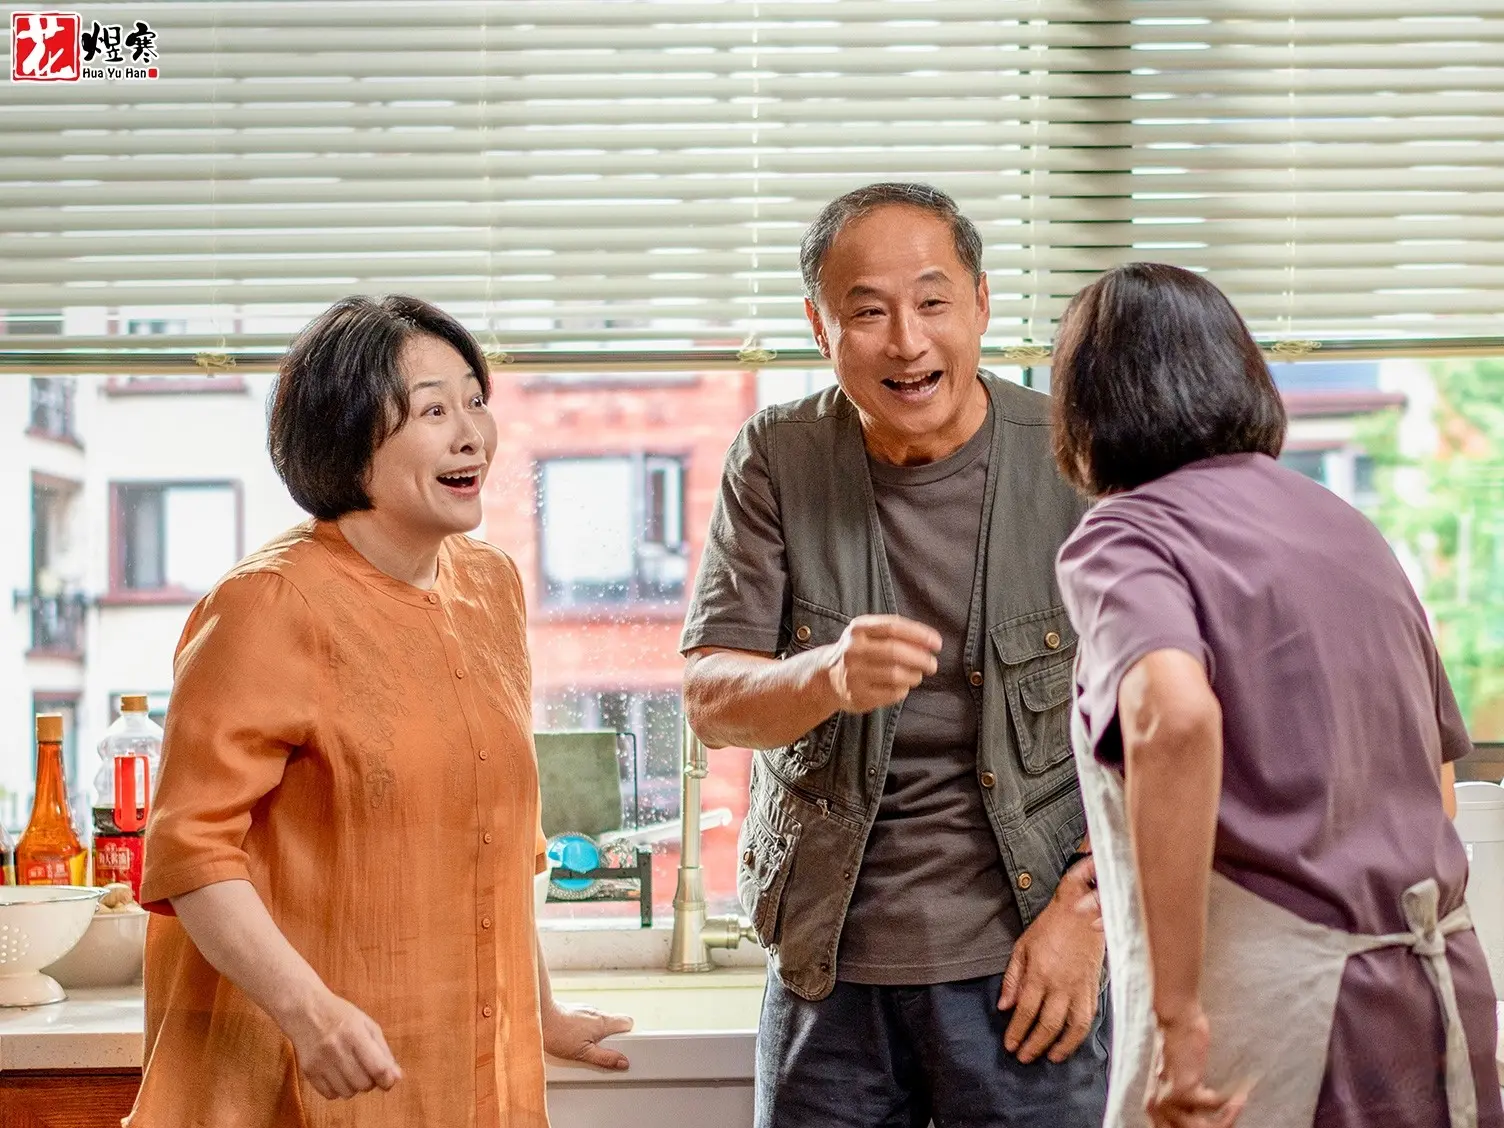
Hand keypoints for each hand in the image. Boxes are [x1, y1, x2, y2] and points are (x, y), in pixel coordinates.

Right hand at [281, 988, 400, 1100]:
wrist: (305, 1011)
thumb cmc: (341, 1016)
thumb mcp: (367, 1025)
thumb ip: (383, 1051)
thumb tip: (396, 1078)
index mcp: (355, 1033)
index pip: (377, 1068)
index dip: (387, 1080)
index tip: (389, 1081)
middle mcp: (337, 1049)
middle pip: (363, 1084)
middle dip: (370, 1082)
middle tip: (367, 1070)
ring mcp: (320, 1062)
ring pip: (347, 1092)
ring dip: (354, 1086)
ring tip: (351, 1070)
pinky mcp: (308, 1071)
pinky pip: (330, 1095)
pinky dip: (338, 1089)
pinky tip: (337, 1074)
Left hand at [542, 1000, 633, 1070]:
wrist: (538, 1017)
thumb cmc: (558, 1033)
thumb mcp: (583, 1053)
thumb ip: (605, 1058)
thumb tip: (622, 1062)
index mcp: (603, 1022)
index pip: (628, 1022)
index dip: (627, 1035)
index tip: (621, 1047)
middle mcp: (597, 1012)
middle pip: (614, 1023)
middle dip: (610, 1037)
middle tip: (599, 1050)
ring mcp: (585, 1010)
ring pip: (599, 1022)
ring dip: (596, 1033)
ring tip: (582, 1045)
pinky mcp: (574, 1010)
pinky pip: (586, 1020)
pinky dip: (584, 1028)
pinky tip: (573, 1038)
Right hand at [823, 614, 941, 713]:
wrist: (827, 677)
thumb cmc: (859, 652)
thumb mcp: (869, 633)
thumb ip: (897, 634)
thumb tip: (929, 643)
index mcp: (858, 628)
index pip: (893, 627)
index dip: (919, 635)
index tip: (937, 643)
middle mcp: (853, 650)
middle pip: (895, 652)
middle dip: (921, 658)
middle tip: (932, 664)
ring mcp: (854, 674)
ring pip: (895, 674)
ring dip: (914, 675)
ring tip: (917, 675)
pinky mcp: (858, 696)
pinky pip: (891, 693)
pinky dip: (904, 689)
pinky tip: (903, 686)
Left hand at [998, 864, 1105, 1063]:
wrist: (1082, 912)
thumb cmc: (1050, 927)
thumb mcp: (1022, 947)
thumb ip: (1013, 979)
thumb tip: (1004, 1007)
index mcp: (1039, 973)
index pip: (1025, 1011)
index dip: (1017, 1032)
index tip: (1010, 1046)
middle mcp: (1060, 984)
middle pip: (1047, 1024)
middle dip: (1034, 1045)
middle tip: (1023, 1058)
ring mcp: (1079, 988)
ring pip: (1071, 1027)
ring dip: (1059, 1047)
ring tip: (1048, 1058)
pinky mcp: (1093, 988)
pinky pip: (1088, 1018)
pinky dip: (1079, 1035)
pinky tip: (1070, 1043)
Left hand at [1147, 1006, 1247, 1127]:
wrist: (1175, 1018)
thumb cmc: (1181, 1045)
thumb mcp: (1178, 1082)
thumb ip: (1186, 1105)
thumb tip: (1207, 1123)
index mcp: (1153, 1109)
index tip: (1225, 1122)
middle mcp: (1156, 1109)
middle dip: (1222, 1125)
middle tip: (1236, 1110)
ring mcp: (1168, 1102)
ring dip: (1229, 1116)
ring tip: (1240, 1101)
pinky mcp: (1183, 1091)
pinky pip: (1217, 1105)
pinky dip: (1233, 1097)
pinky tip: (1242, 1087)